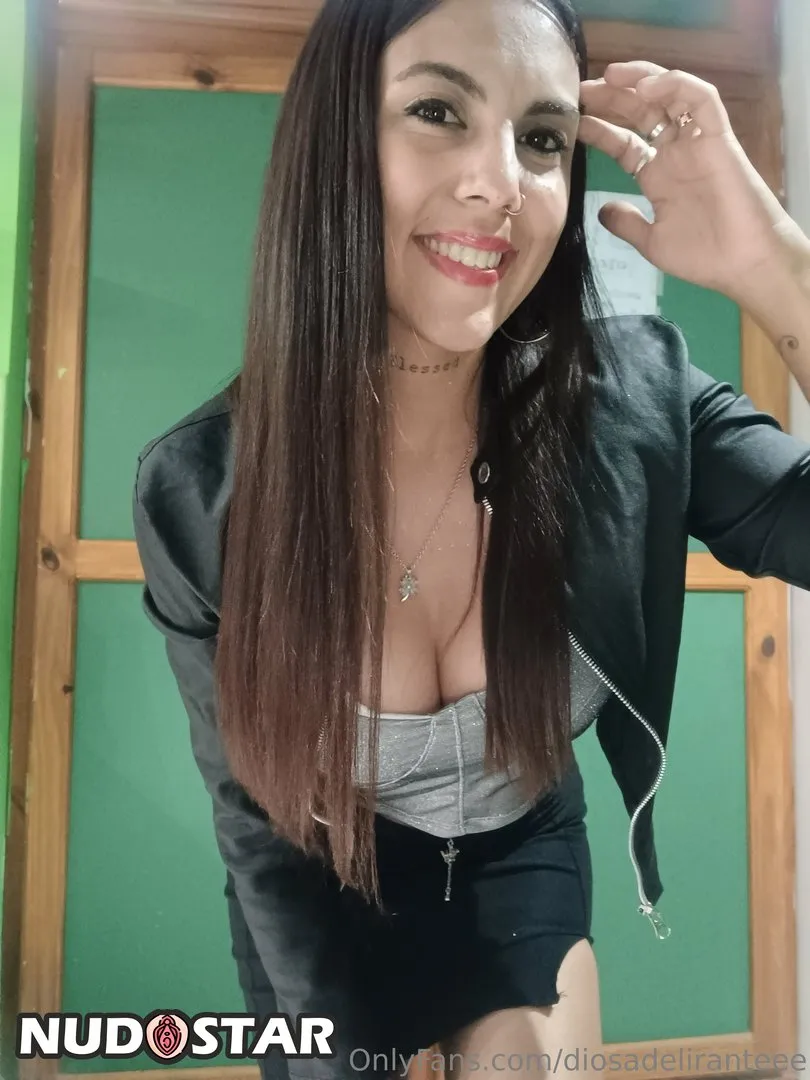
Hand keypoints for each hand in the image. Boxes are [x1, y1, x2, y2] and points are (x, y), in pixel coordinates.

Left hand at [577, 62, 802, 304]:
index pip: (624, 142)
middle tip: (579, 90)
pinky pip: (701, 99)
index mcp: (658, 176)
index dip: (599, 129)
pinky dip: (675, 86)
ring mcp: (696, 143)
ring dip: (639, 80)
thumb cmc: (703, 256)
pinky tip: (646, 88)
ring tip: (609, 76)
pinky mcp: (719, 137)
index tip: (573, 122)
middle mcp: (675, 153)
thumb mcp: (652, 241)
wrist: (742, 264)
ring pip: (669, 94)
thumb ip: (627, 224)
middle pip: (640, 112)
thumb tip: (601, 211)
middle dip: (611, 97)